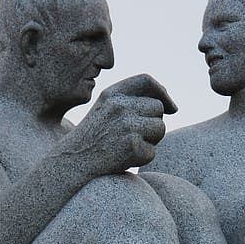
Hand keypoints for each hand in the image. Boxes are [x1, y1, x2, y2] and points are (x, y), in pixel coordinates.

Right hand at [61, 74, 176, 174]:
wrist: (72, 162)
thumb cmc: (92, 137)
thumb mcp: (105, 109)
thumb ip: (130, 99)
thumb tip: (168, 103)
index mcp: (112, 94)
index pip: (146, 81)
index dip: (162, 92)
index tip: (171, 107)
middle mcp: (120, 106)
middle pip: (158, 108)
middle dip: (153, 122)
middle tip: (132, 136)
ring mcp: (127, 126)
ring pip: (160, 128)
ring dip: (150, 140)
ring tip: (126, 145)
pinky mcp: (132, 147)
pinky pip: (152, 152)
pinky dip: (142, 158)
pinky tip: (123, 158)